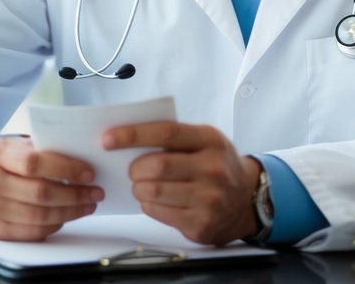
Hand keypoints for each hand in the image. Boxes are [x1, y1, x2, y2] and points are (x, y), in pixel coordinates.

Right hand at [0, 137, 102, 240]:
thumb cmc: (1, 160)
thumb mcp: (15, 146)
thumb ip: (43, 149)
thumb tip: (83, 159)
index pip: (35, 162)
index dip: (66, 169)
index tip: (89, 173)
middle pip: (40, 193)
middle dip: (75, 194)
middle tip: (96, 192)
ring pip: (39, 216)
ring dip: (70, 212)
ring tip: (88, 205)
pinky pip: (31, 232)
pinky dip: (54, 225)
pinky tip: (66, 216)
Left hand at [103, 121, 259, 245]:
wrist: (246, 199)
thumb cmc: (217, 165)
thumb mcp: (205, 141)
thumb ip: (174, 138)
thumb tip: (127, 139)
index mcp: (211, 140)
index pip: (166, 132)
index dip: (133, 135)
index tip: (108, 139)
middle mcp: (213, 168)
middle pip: (157, 166)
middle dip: (135, 169)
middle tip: (132, 170)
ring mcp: (209, 198)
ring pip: (154, 192)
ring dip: (139, 188)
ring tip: (143, 185)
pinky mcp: (200, 223)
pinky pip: (158, 212)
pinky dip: (148, 205)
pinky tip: (155, 199)